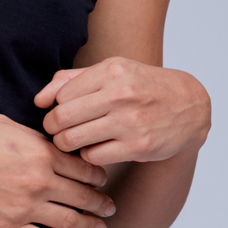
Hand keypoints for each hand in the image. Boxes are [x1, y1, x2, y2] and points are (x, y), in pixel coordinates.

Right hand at [0, 114, 115, 227]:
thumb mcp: (8, 126)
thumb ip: (35, 138)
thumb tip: (51, 143)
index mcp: (42, 153)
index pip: (84, 168)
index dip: (97, 175)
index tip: (101, 179)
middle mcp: (40, 181)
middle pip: (83, 196)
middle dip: (100, 202)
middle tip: (109, 206)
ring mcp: (26, 207)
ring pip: (70, 221)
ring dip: (90, 226)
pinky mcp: (9, 227)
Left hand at [35, 57, 210, 164]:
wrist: (189, 106)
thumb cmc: (141, 86)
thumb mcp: (111, 72)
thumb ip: (71, 81)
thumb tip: (38, 101)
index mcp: (111, 71)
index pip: (61, 95)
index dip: (55, 107)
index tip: (61, 113)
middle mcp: (121, 94)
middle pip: (62, 118)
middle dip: (52, 128)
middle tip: (57, 131)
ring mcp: (130, 122)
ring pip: (73, 140)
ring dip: (66, 144)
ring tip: (72, 141)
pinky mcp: (138, 146)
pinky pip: (93, 157)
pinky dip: (88, 155)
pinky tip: (96, 148)